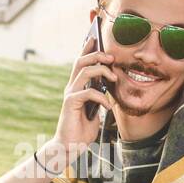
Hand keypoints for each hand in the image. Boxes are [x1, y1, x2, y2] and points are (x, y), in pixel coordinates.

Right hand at [51, 31, 116, 157]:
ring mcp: (70, 94)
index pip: (81, 61)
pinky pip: (87, 92)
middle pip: (81, 61)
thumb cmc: (83, 129)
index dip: (87, 47)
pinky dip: (101, 97)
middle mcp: (71, 87)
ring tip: (114, 78)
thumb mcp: (96, 110)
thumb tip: (110, 85)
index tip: (95, 35)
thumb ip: (100, 96)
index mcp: (77, 86)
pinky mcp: (70, 104)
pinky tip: (108, 106)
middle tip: (111, 57)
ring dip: (101, 71)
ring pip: (84, 72)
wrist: (69, 147)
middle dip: (97, 54)